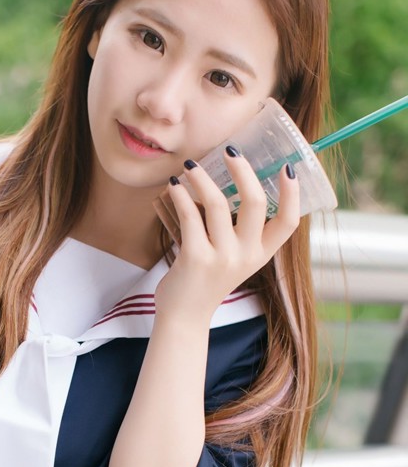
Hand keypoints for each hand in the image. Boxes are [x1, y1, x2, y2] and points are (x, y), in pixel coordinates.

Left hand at [153, 147, 298, 326]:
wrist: (184, 317)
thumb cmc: (206, 281)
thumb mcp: (234, 260)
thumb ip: (239, 232)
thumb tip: (232, 184)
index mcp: (261, 255)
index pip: (289, 223)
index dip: (293, 194)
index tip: (288, 167)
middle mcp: (246, 256)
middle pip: (256, 203)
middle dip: (243, 170)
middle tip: (230, 150)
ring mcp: (222, 258)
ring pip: (218, 204)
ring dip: (202, 178)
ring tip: (191, 166)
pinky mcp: (195, 258)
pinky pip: (190, 216)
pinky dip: (181, 196)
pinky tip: (174, 186)